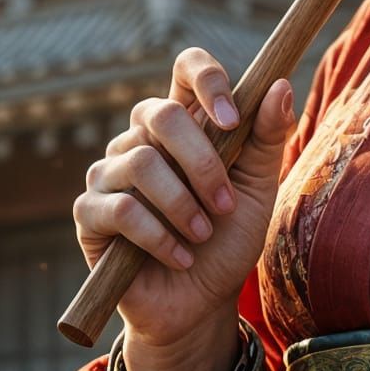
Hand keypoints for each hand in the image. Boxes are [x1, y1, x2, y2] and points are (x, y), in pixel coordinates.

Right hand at [73, 47, 295, 347]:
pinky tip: (180, 256)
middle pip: (161, 113)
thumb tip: (279, 84)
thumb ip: (268, 136)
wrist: (202, 302)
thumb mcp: (260, 186)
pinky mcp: (90, 214)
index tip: (233, 119)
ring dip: (182, 204)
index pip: (187, 68)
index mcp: (187, 122)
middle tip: (226, 204)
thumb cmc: (229, 237)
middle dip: (202, 161)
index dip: (208, 79)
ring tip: (203, 234)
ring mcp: (110, 173)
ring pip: (141, 161)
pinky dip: (158, 235)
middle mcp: (142, 138)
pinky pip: (120, 209)